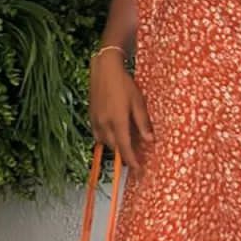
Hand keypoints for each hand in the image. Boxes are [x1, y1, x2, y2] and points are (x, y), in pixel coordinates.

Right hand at [89, 51, 153, 170]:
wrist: (104, 70)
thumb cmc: (124, 84)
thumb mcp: (138, 103)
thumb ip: (143, 123)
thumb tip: (149, 141)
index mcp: (118, 122)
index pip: (125, 148)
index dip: (132, 161)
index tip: (138, 170)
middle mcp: (104, 124)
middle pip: (115, 147)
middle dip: (124, 154)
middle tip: (135, 156)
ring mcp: (96, 121)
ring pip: (105, 142)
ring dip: (115, 145)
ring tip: (125, 143)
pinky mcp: (91, 117)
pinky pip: (98, 134)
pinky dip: (106, 138)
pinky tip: (114, 132)